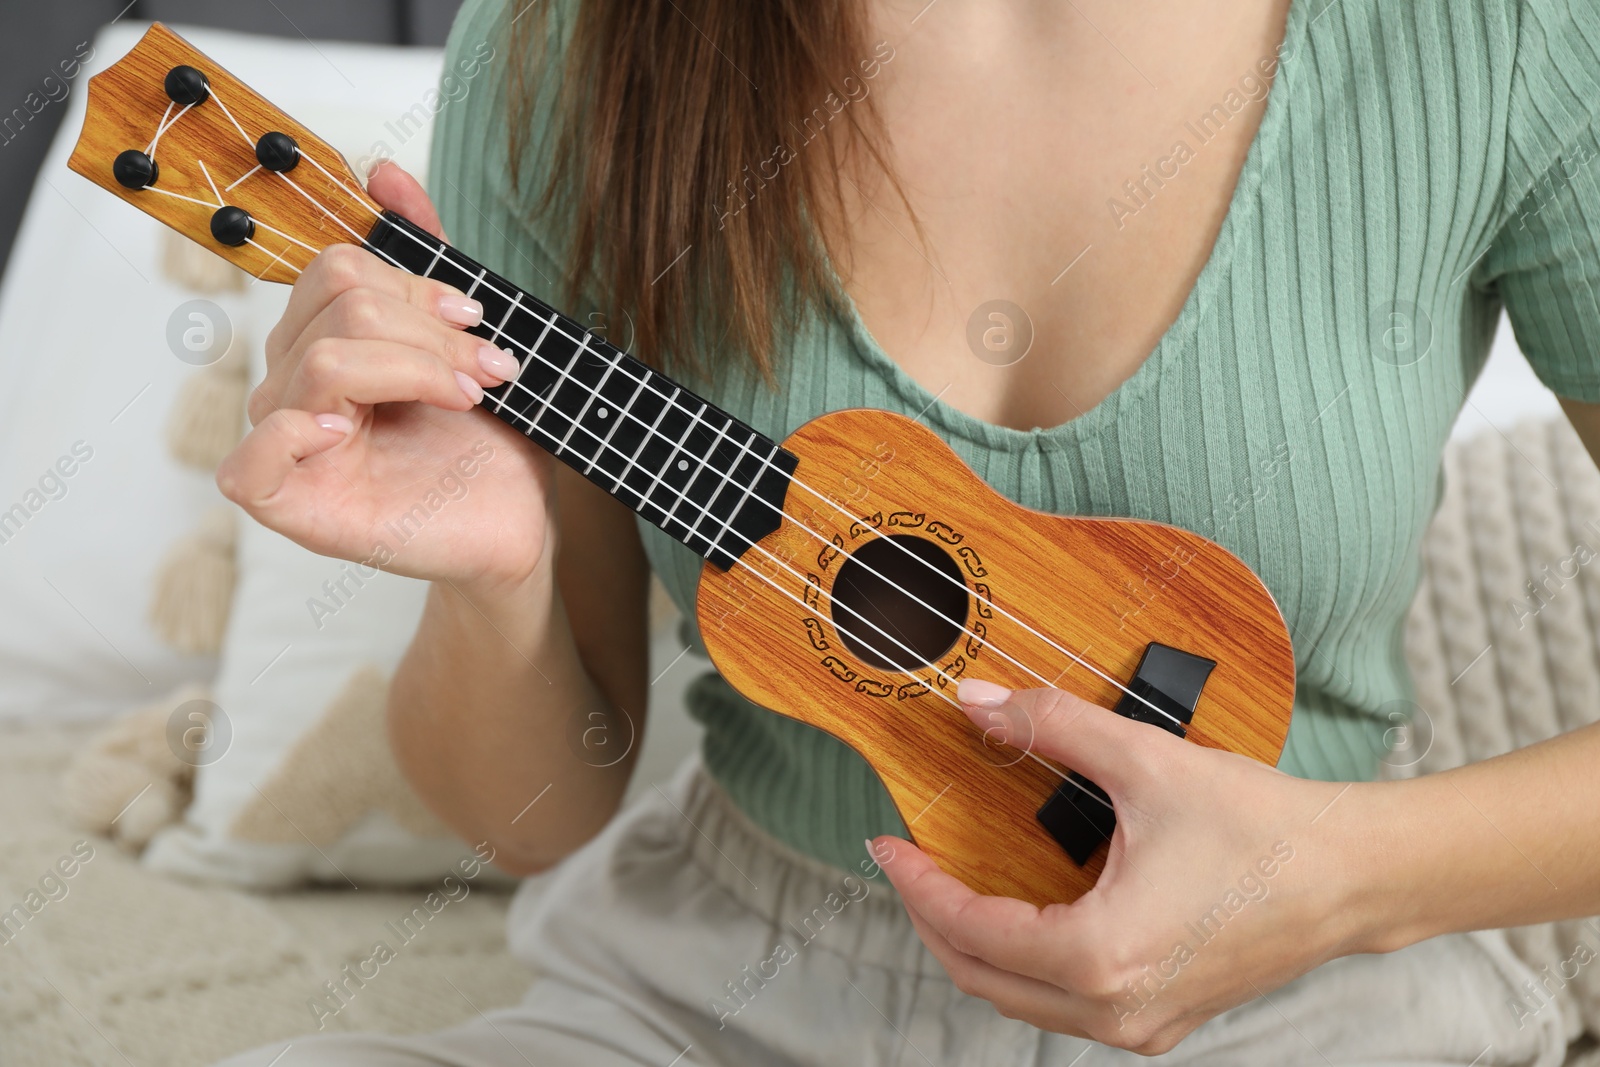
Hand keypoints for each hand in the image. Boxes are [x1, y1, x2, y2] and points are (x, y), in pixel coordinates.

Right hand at [218, 162, 553, 597]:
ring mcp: (285, 442)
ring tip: (467, 398)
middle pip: (336, 308)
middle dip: (428, 333)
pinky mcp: (287, 504)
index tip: (478, 317)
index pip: (336, 269)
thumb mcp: (465, 338)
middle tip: (490, 368)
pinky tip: (351, 431)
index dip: (412, 283)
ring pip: (323, 362)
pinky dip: (298, 432)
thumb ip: (424, 258)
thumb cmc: (488, 440)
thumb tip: (383, 172)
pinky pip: (250, 458)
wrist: (518, 522)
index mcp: (326, 339)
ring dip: (414, 372)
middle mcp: (294, 384)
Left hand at [874, 679, 1378, 1053]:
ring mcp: (1140, 1024)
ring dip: (976, 946)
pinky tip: (1020, 913)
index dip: (918, 883)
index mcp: (1102, 955)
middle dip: (933, 918)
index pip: (971, 930)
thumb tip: (978, 704)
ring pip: (1019, 999)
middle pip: (981, 977)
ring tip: (952, 885)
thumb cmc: (1264, 829)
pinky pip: (1064, 1004)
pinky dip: (1025, 963)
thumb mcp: (1147, 762)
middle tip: (909, 864)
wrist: (1353, 876)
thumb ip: (1053, 728)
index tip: (888, 844)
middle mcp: (1115, 1008)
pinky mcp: (1161, 1018)